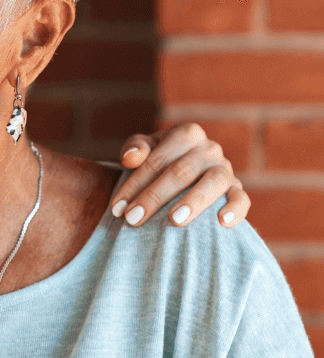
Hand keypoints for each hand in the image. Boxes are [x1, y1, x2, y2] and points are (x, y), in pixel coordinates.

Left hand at [112, 123, 248, 227]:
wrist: (184, 175)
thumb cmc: (158, 163)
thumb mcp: (144, 150)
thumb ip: (135, 149)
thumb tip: (131, 158)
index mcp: (186, 134)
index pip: (156, 159)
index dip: (134, 184)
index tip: (117, 209)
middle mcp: (209, 148)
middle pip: (180, 172)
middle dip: (153, 197)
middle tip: (133, 219)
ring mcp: (225, 168)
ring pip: (214, 181)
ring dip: (194, 201)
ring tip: (175, 221)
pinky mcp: (237, 188)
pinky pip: (242, 198)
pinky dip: (235, 209)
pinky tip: (222, 223)